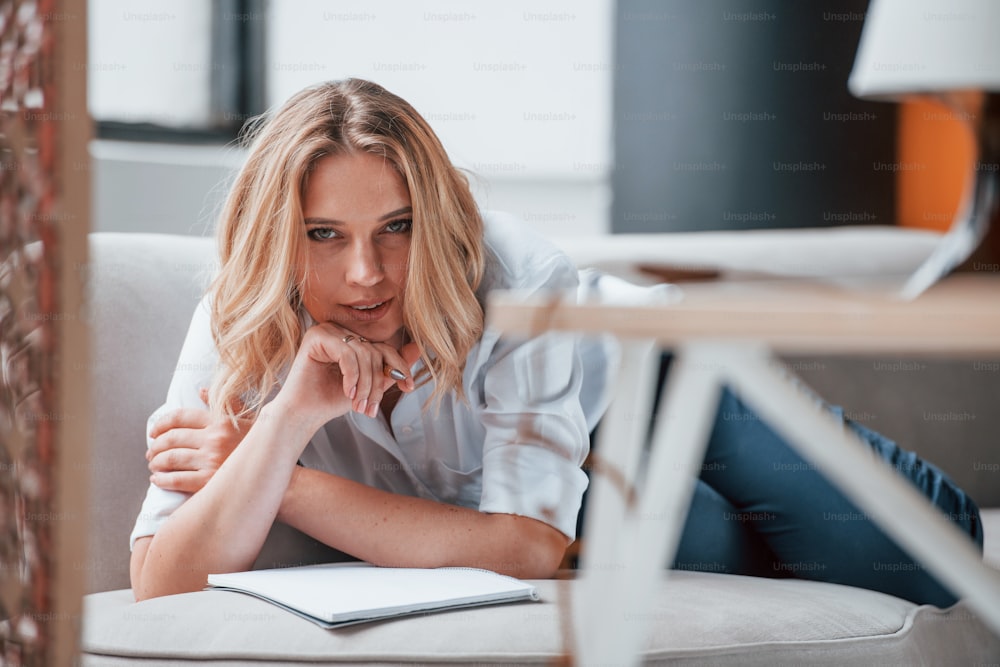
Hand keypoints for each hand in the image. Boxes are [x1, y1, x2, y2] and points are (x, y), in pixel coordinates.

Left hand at [146, 389, 251, 492]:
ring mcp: (212, 460)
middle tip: (150, 452)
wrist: (273, 471)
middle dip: (155, 445)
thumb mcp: (248, 417)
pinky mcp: (209, 481)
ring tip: (153, 464)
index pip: (181, 417)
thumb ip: (226, 403)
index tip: (153, 431)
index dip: (161, 423)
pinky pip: (177, 479)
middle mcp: (215, 439)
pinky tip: (157, 479)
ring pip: (171, 458)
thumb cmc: (260, 444)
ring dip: (156, 462)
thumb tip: (202, 390)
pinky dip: (163, 480)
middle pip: (172, 438)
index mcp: (221, 421)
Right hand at [270, 323, 419, 427]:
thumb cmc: (331, 400)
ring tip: (358, 405)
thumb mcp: (369, 386)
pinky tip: (347, 392)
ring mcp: (328, 330)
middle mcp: (341, 331)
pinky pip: (347, 353)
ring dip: (365, 384)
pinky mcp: (316, 336)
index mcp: (353, 340)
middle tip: (369, 409)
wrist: (303, 413)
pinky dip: (352, 376)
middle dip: (376, 384)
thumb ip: (390, 369)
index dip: (399, 367)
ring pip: (363, 354)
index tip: (408, 388)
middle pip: (375, 352)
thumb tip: (418, 348)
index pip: (385, 348)